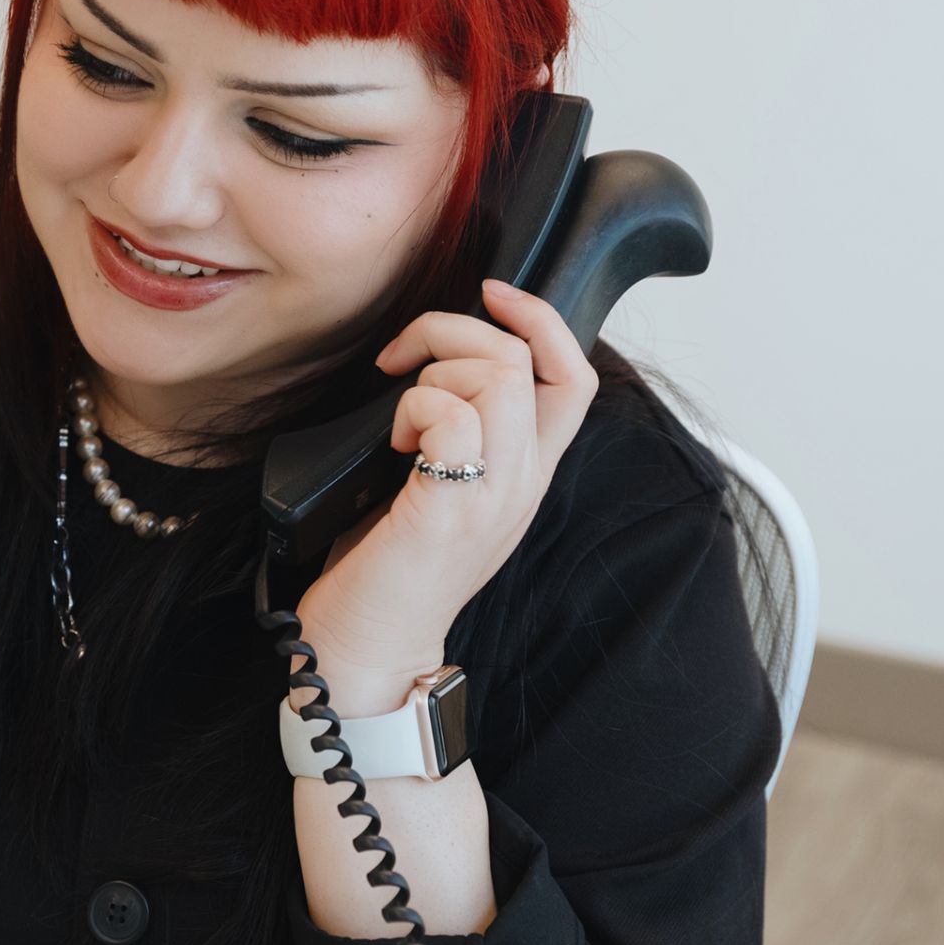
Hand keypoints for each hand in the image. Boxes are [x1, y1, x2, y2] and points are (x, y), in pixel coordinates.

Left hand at [292, 279, 600, 683]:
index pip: (574, 377)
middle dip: (455, 329)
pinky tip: (393, 443)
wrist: (370, 650)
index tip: (491, 294)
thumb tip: (433, 360)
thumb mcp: (442, 487)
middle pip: (528, 360)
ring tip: (401, 415)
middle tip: (403, 357)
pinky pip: (450, 415)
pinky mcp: (449, 511)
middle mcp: (523, 483)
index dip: (541, 319)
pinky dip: (412, 408)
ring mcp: (492, 497)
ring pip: (497, 376)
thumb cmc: (389, 567)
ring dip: (433, 371)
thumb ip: (461, 433)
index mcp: (526, 473)